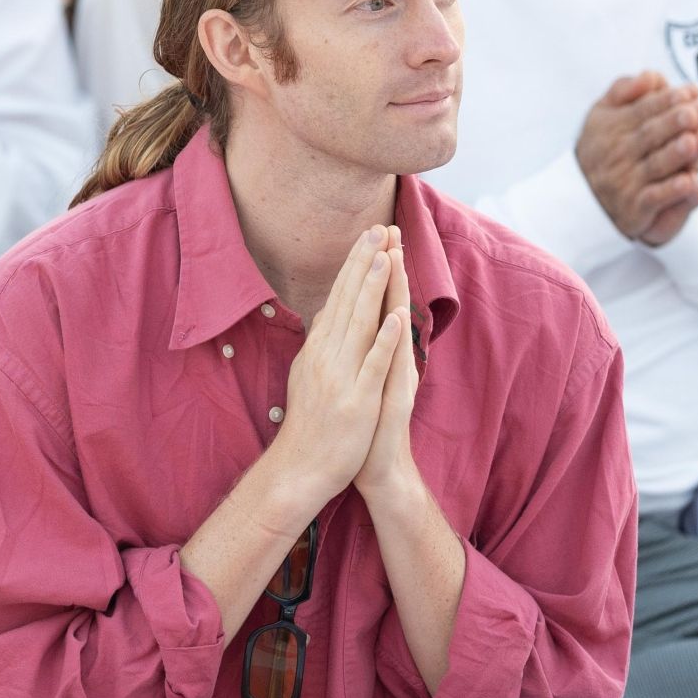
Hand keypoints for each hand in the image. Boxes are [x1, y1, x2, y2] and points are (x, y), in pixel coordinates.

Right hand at [263, 227, 400, 522]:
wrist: (302, 468)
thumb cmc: (311, 423)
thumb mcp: (308, 374)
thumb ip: (320, 342)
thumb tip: (326, 312)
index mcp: (318, 348)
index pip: (337, 297)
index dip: (353, 266)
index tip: (367, 236)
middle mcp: (326, 355)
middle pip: (347, 301)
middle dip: (363, 264)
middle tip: (378, 229)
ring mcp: (341, 376)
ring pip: (359, 324)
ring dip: (372, 289)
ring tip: (385, 257)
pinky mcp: (357, 400)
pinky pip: (372, 365)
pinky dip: (384, 339)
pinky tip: (395, 316)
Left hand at [353, 231, 420, 501]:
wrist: (377, 469)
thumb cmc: (364, 425)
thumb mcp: (358, 379)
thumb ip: (359, 349)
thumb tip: (350, 320)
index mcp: (379, 352)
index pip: (378, 302)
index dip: (377, 270)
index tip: (375, 235)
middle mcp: (392, 359)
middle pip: (390, 305)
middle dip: (389, 268)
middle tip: (390, 230)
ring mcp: (395, 377)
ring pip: (395, 326)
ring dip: (396, 291)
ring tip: (396, 256)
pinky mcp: (394, 398)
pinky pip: (394, 364)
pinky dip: (394, 340)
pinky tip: (396, 318)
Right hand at [577, 73, 697, 245]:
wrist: (583, 198)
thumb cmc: (604, 148)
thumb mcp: (603, 114)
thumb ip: (625, 90)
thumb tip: (653, 75)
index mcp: (610, 127)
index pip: (641, 111)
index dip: (665, 101)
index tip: (690, 92)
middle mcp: (616, 155)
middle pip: (649, 136)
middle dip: (672, 123)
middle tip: (695, 112)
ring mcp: (625, 183)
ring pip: (655, 166)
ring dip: (675, 155)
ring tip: (694, 140)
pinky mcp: (635, 209)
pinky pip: (655, 199)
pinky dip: (672, 192)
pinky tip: (690, 181)